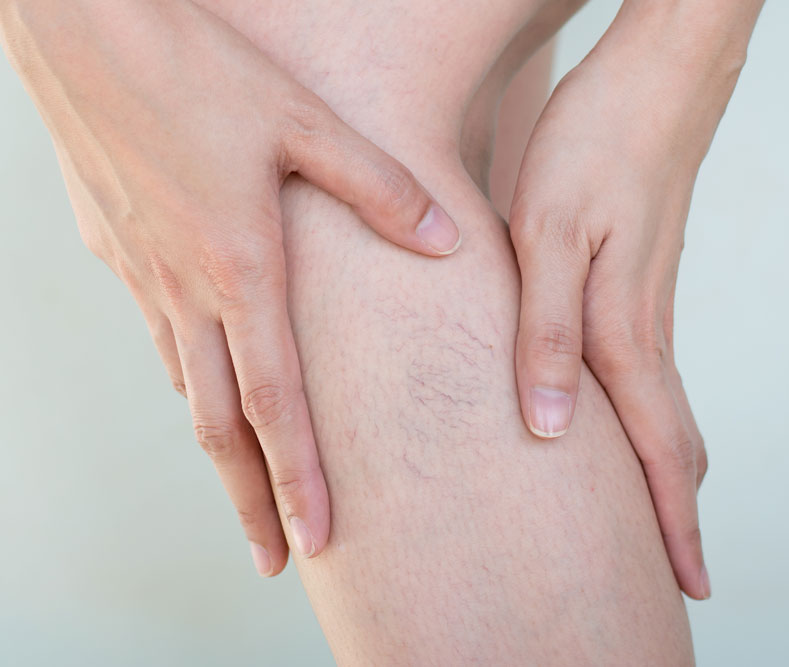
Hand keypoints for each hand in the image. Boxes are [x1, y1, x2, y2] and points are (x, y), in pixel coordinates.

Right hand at [1, 0, 460, 574]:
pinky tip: (204, 392)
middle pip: (219, 426)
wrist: (85, 27)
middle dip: (252, 500)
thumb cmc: (200, 66)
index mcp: (239, 267)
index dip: (299, 478)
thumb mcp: (304, 119)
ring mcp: (143, 275)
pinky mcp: (117, 251)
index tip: (320, 541)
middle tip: (277, 560)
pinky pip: (159, 338)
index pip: (275, 402)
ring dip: (218, 453)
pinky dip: (188, 383)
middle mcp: (185, 289)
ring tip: (246, 497)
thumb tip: (447, 241)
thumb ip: (380, 188)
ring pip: (185, 390)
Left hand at [508, 7, 752, 598]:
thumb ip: (547, 332)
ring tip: (657, 511)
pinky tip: (627, 419)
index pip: (656, 447)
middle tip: (679, 566)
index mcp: (623, 327)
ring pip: (663, 406)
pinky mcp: (642, 279)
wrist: (656, 77)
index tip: (689, 580)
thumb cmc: (595, 144)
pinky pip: (649, 369)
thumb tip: (552, 429)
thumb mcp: (547, 233)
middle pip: (671, 438)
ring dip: (664, 467)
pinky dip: (649, 418)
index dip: (671, 521)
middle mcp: (646, 326)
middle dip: (675, 509)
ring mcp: (651, 303)